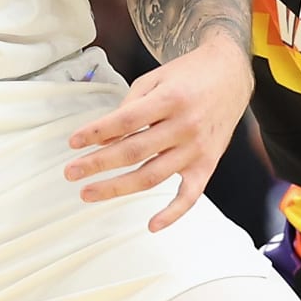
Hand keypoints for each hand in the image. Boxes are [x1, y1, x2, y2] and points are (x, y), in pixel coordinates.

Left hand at [66, 38, 252, 231]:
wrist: (230, 75)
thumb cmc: (187, 76)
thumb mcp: (155, 79)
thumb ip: (130, 106)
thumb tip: (104, 138)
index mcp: (169, 99)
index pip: (125, 121)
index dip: (96, 132)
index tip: (72, 142)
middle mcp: (184, 126)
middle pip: (134, 151)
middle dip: (98, 164)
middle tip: (70, 172)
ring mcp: (197, 148)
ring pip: (153, 176)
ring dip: (118, 188)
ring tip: (88, 193)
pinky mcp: (208, 165)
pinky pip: (190, 196)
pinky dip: (172, 213)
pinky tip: (151, 225)